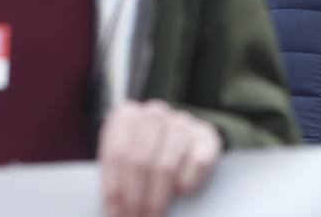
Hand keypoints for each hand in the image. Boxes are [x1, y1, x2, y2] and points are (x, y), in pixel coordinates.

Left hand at [99, 100, 222, 216]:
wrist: (172, 140)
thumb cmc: (139, 157)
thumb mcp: (122, 160)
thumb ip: (117, 177)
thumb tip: (115, 208)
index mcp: (126, 116)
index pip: (117, 155)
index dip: (114, 189)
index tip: (115, 213)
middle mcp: (154, 113)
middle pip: (141, 161)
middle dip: (136, 198)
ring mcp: (182, 122)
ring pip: (166, 165)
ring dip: (157, 198)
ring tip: (153, 216)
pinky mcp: (205, 135)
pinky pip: (197, 163)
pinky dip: (188, 183)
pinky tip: (180, 195)